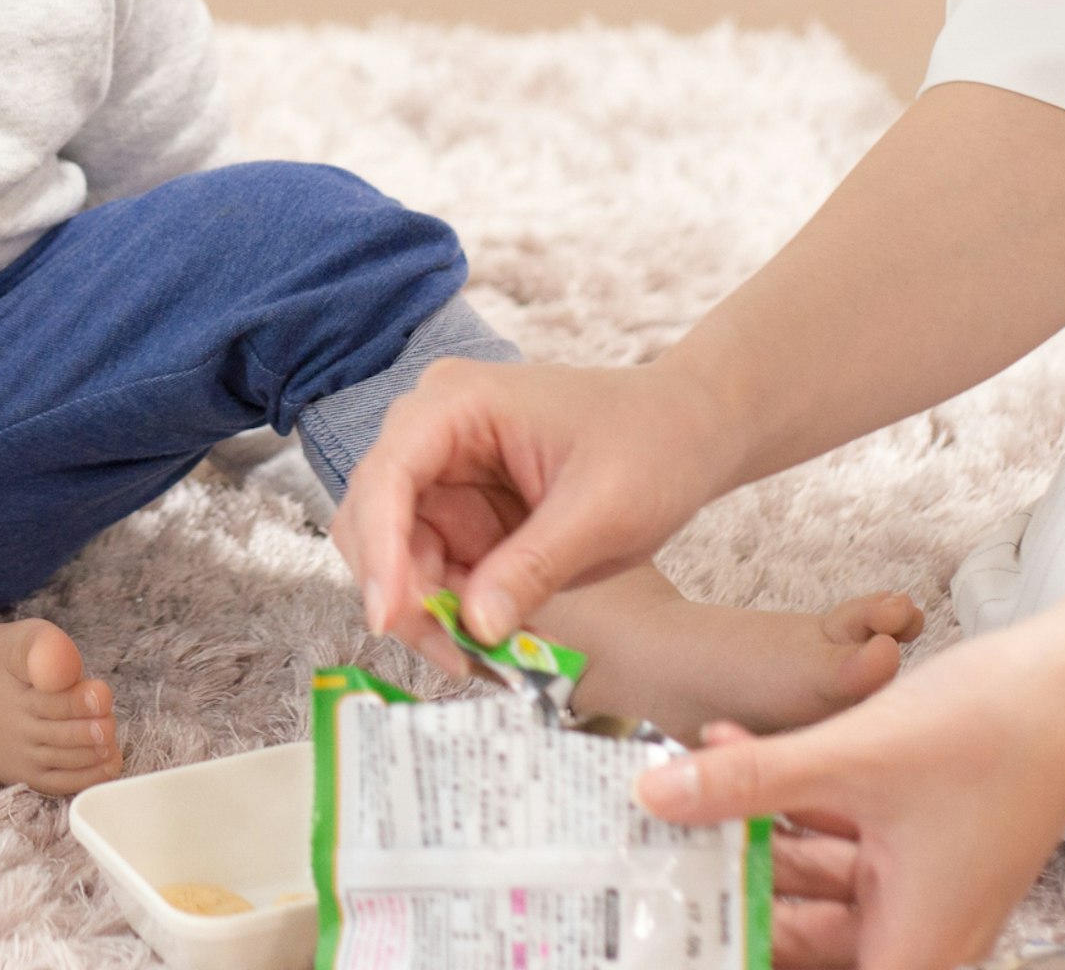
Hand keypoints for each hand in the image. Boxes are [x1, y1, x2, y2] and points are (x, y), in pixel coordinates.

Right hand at [330, 355, 747, 674]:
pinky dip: (449, 613)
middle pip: (375, 519)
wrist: (688, 433)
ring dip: (424, 612)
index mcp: (458, 404)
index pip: (389, 474)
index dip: (380, 548)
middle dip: (400, 591)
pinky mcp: (463, 515)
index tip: (389, 617)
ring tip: (479, 660)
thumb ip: (534, 565)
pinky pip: (432, 572)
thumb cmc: (653, 445)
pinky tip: (487, 645)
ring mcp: (445, 476)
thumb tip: (473, 627)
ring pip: (395, 556)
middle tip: (451, 656)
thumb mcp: (602, 511)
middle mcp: (434, 434)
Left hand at [636, 623, 1064, 969]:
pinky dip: (794, 802)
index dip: (749, 957)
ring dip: (755, 834)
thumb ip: (746, 783)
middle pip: (808, 938)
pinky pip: (843, 838)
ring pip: (818, 882)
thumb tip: (654, 800)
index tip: (693, 935)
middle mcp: (925, 929)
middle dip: (733, 893)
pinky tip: (733, 749)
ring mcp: (926, 883)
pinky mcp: (925, 838)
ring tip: (684, 787)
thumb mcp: (847, 759)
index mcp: (916, 946)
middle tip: (660, 853)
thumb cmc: (992, 731)